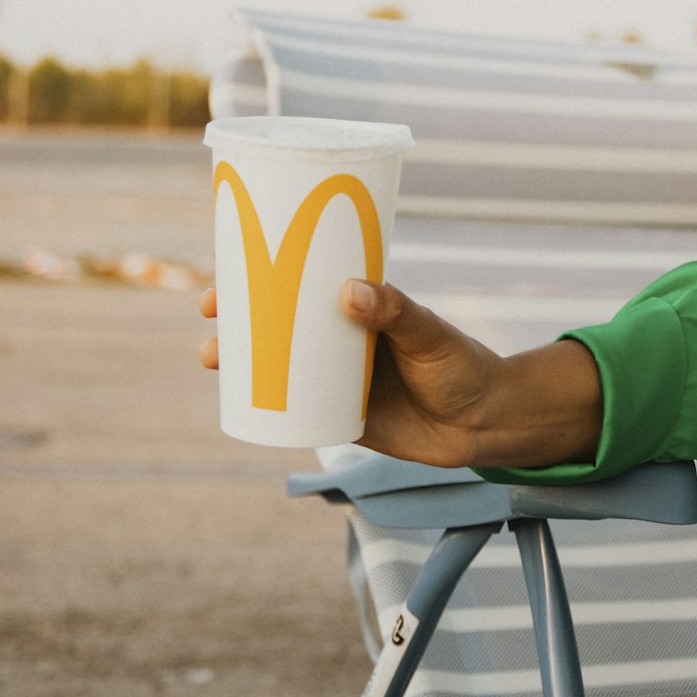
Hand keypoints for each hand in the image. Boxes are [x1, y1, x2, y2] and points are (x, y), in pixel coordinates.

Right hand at [198, 280, 601, 470]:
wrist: (486, 424)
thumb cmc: (463, 366)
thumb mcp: (428, 334)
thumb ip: (395, 311)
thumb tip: (349, 290)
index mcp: (357, 306)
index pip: (301, 282)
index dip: (261, 275)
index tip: (229, 272)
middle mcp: (340, 338)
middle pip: (275, 321)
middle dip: (235, 318)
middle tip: (210, 318)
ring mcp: (336, 377)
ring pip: (275, 363)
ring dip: (237, 361)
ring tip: (211, 360)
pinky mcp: (340, 415)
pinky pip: (291, 408)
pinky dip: (261, 405)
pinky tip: (232, 405)